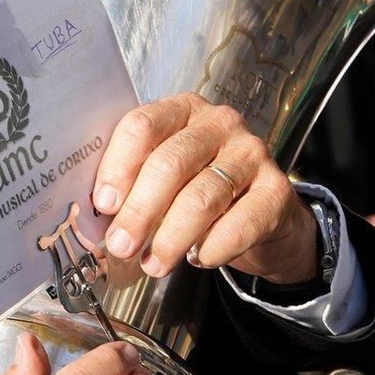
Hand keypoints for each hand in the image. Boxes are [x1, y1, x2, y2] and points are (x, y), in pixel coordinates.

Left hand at [92, 94, 316, 283]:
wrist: (262, 213)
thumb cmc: (198, 189)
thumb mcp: (164, 177)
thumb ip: (132, 186)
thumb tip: (97, 222)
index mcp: (181, 110)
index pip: (142, 126)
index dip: (118, 167)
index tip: (104, 205)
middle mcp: (219, 123)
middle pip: (169, 163)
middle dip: (140, 211)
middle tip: (121, 246)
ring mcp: (252, 153)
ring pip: (202, 198)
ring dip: (171, 238)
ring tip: (153, 264)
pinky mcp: (277, 190)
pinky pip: (239, 224)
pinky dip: (212, 248)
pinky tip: (198, 259)